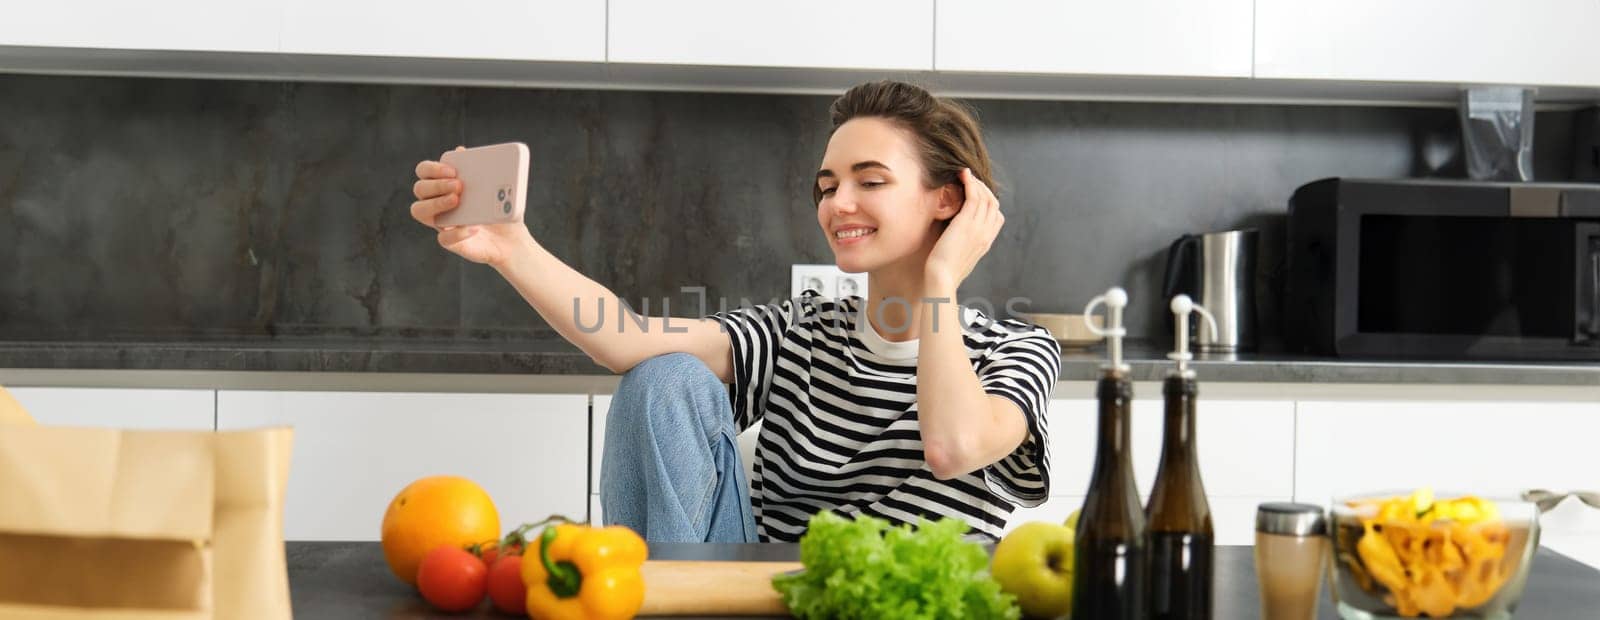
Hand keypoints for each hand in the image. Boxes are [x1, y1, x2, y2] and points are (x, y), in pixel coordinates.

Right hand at [410, 146, 533, 268]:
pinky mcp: (451, 242)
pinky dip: (457, 232)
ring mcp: (441, 222)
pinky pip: (443, 238)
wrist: (512, 239)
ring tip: (457, 201)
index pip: (424, 171)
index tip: (453, 170)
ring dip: (435, 203)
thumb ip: (480, 169)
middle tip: (459, 185)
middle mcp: (437, 202)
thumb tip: (461, 150)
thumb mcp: (496, 187)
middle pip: (419, 188)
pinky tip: (474, 227)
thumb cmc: (501, 209)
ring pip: (419, 211)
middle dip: (436, 184)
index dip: (433, 169)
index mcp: (445, 184)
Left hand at [924, 168, 1002, 291]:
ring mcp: (979, 228)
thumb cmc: (943, 271)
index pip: (996, 216)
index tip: (975, 193)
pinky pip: (974, 196)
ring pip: (985, 197)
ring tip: (964, 174)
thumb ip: (962, 244)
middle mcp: (986, 234)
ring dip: (976, 182)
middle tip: (969, 179)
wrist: (941, 279)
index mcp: (986, 242)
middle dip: (983, 188)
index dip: (988, 202)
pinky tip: (962, 175)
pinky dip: (970, 182)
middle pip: (993, 203)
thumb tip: (954, 237)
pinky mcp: (967, 223)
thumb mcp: (958, 257)